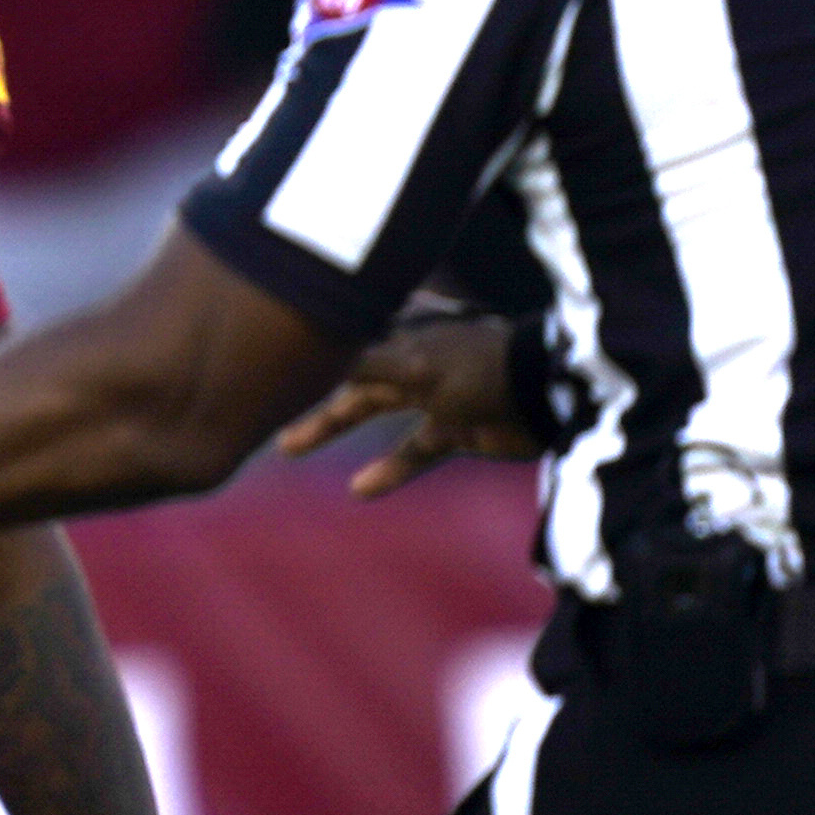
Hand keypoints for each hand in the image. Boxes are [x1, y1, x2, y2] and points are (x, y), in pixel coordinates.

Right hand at [266, 311, 532, 498]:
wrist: (553, 398)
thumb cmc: (482, 369)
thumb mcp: (416, 364)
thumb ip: (362, 361)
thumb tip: (309, 353)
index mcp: (405, 327)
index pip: (348, 325)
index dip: (311, 332)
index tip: (263, 342)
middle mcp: (414, 355)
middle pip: (350, 370)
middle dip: (307, 387)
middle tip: (261, 403)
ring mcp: (435, 391)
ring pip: (372, 410)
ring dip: (331, 425)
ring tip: (287, 446)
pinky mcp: (456, 427)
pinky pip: (413, 451)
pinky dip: (389, 471)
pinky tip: (359, 490)